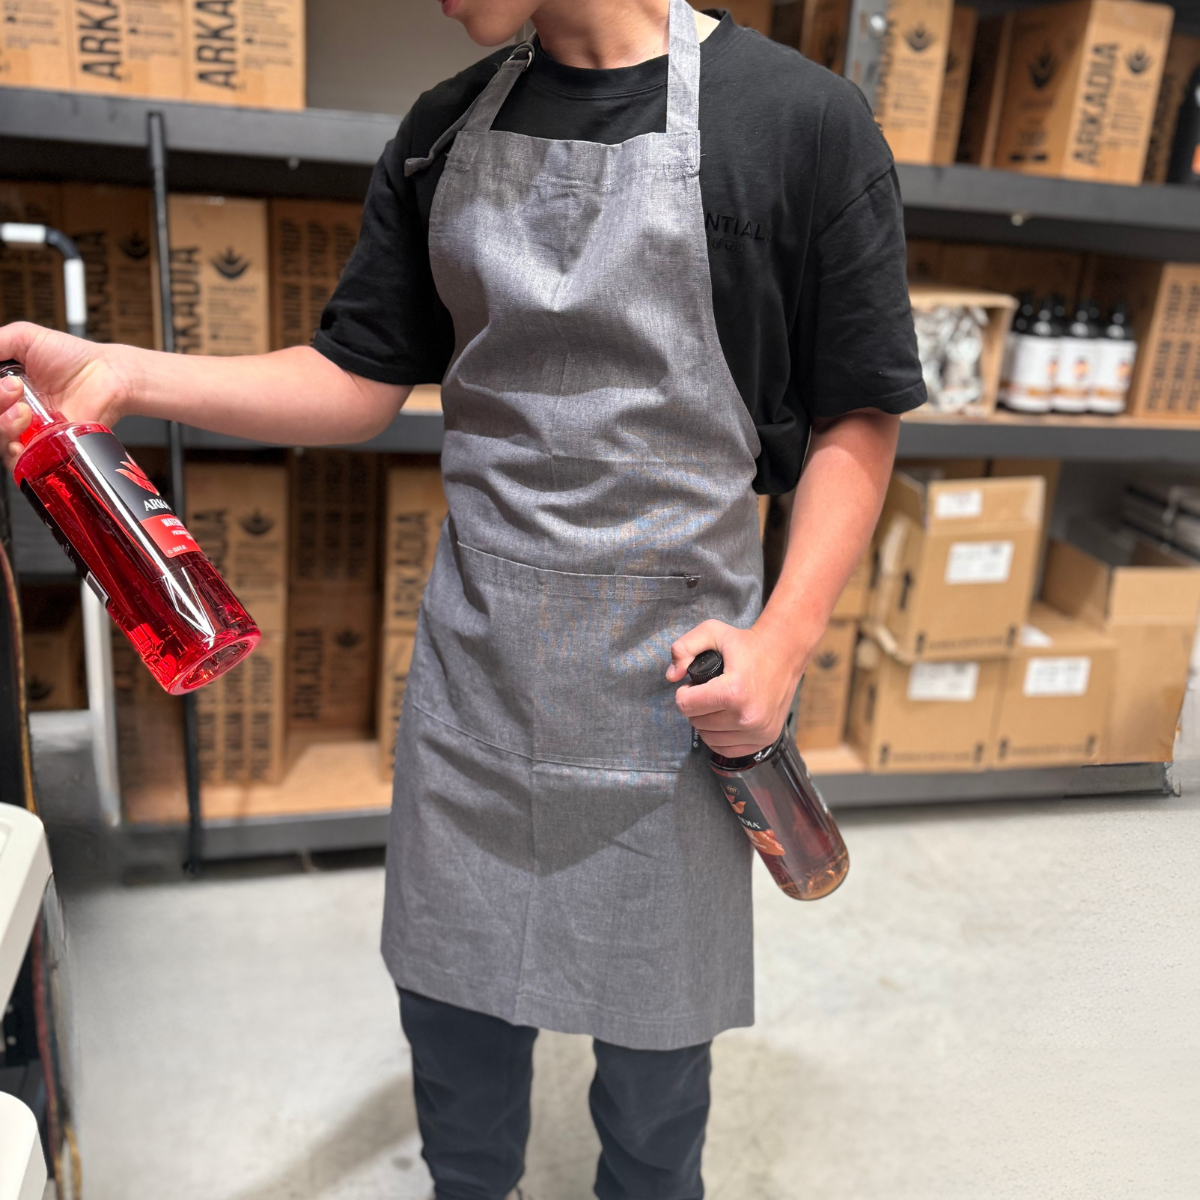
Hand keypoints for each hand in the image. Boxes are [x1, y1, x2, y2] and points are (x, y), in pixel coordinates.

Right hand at [1, 322, 130, 471]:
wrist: (108, 377)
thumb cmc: (72, 357)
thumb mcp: (24, 338)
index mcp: (2, 387)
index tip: (2, 382)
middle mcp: (9, 409)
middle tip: (14, 388)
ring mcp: (26, 430)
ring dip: (3, 424)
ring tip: (24, 410)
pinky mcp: (44, 448)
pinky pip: (18, 461)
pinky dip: (13, 453)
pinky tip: (20, 438)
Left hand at [667, 619, 813, 757]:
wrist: (785, 652)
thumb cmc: (747, 644)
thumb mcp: (712, 631)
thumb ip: (684, 647)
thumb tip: (671, 676)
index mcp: (733, 692)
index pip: (686, 706)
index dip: (684, 693)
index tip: (693, 685)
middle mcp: (747, 716)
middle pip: (697, 723)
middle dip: (696, 707)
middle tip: (707, 692)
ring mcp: (758, 731)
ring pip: (710, 739)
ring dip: (707, 723)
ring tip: (716, 704)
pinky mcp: (766, 739)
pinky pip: (728, 750)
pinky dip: (720, 737)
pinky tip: (725, 719)